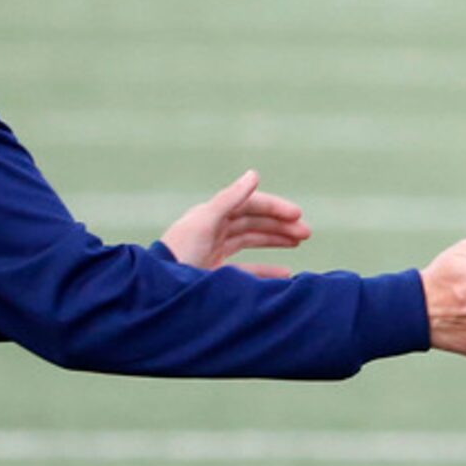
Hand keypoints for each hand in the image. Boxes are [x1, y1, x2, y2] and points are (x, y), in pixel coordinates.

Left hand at [160, 170, 310, 274]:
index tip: (298, 215)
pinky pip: (245, 269)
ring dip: (275, 240)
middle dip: (280, 225)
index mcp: (210, 215)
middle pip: (252, 223)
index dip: (274, 208)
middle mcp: (212, 231)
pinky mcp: (213, 275)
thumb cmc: (179, 253)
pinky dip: (265, 270)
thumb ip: (230, 199)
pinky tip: (284, 273)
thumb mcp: (205, 222)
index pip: (248, 206)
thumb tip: (254, 174)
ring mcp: (213, 253)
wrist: (158, 291)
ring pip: (250, 241)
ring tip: (299, 242)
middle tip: (307, 233)